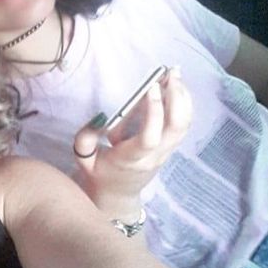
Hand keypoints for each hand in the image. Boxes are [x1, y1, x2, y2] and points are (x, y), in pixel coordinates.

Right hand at [72, 68, 191, 219]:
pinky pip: (183, 125)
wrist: (118, 194)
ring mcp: (165, 153)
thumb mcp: (84, 160)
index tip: (150, 87)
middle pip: (176, 128)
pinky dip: (183, 104)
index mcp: (130, 160)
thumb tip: (101, 117)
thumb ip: (85, 139)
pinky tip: (177, 88)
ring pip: (184, 125)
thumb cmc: (100, 173)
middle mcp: (152, 157)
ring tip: (174, 75)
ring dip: (182, 97)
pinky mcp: (170, 148)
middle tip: (170, 74)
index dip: (153, 112)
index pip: (149, 138)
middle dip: (176, 97)